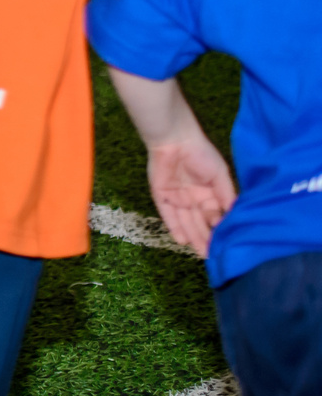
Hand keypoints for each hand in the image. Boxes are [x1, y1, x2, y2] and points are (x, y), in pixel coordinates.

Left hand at [144, 130, 235, 255]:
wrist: (175, 140)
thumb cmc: (201, 155)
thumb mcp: (220, 175)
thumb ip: (227, 195)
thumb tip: (234, 215)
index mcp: (210, 194)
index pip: (216, 217)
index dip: (220, 230)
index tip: (227, 244)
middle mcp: (194, 199)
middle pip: (200, 223)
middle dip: (207, 239)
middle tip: (213, 255)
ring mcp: (177, 198)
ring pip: (185, 222)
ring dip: (193, 237)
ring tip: (201, 252)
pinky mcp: (161, 196)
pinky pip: (167, 215)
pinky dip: (174, 227)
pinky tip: (181, 240)